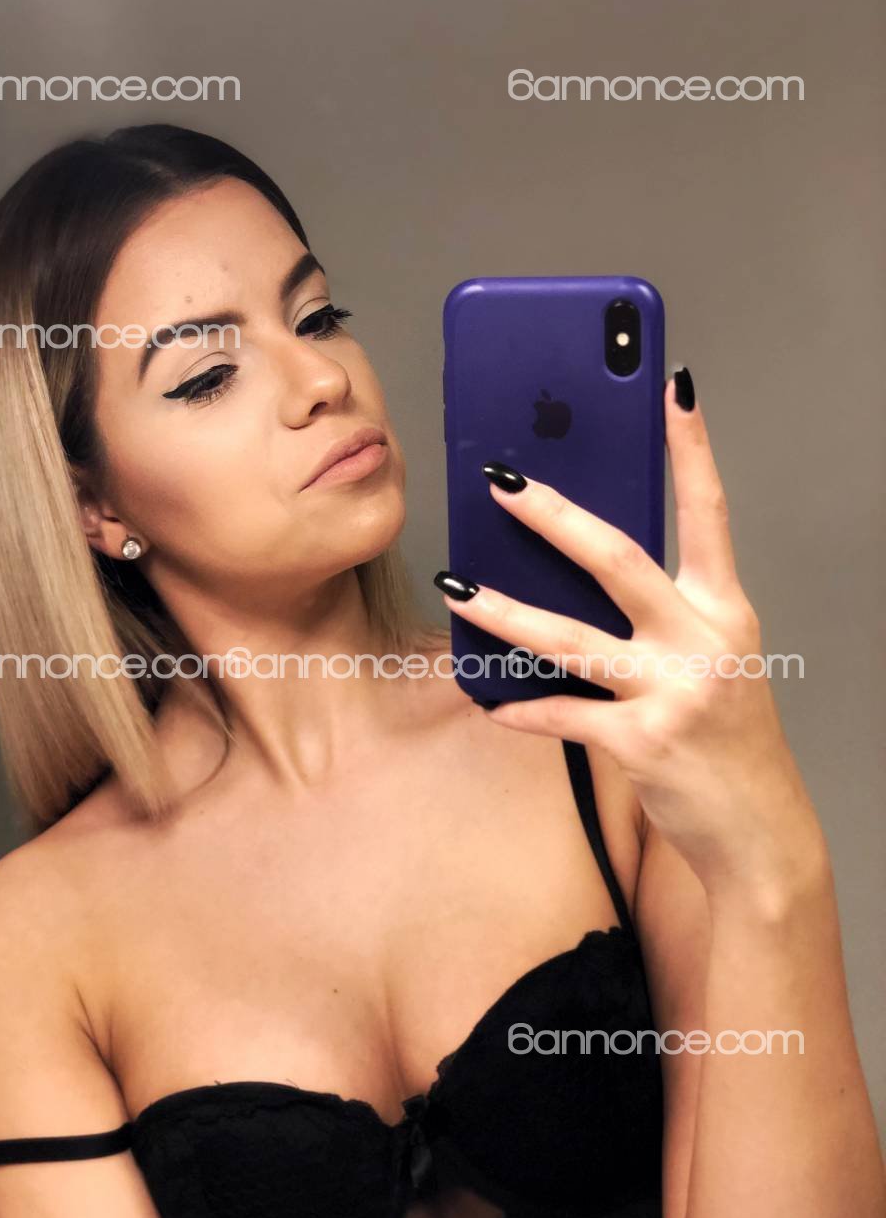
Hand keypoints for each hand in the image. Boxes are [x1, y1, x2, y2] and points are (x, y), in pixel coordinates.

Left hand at [436, 369, 827, 895]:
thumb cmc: (728, 738)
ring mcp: (674, 693)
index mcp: (724, 611)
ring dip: (507, 611)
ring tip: (458, 586)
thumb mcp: (713, 662)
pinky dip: (522, 709)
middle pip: (620, 560)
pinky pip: (564, 717)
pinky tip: (489, 703)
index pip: (709, 513)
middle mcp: (703, 642)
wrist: (759, 829)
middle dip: (555, 516)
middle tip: (502, 481)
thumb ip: (663, 617)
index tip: (672, 388)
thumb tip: (581, 572)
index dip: (691, 449)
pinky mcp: (643, 744)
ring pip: (572, 639)